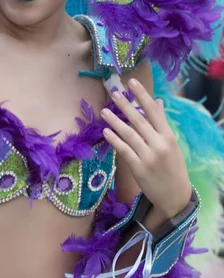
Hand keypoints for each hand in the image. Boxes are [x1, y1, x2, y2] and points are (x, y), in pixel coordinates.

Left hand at [100, 78, 191, 219]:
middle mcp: (159, 144)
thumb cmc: (172, 167)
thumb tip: (158, 101)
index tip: (132, 82)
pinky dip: (115, 140)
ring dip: (115, 121)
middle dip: (126, 105)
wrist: (175, 195)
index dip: (142, 95)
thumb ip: (162, 123)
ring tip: (103, 111)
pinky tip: (106, 131)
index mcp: (168, 136)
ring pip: (129, 134)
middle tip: (113, 93)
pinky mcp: (139, 168)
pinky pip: (124, 150)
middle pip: (140, 120)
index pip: (154, 111)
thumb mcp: (171, 143)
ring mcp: (148, 156)